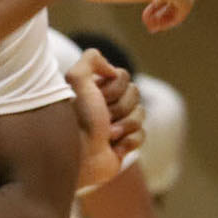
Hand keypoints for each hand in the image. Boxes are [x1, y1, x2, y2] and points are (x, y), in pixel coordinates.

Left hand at [67, 49, 142, 190]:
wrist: (76, 159)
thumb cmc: (76, 120)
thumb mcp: (77, 80)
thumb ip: (91, 59)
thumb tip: (113, 70)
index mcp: (93, 88)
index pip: (123, 76)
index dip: (114, 88)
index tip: (98, 98)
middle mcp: (104, 104)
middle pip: (135, 94)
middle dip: (120, 108)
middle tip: (103, 119)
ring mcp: (115, 124)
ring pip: (141, 114)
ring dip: (125, 126)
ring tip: (107, 136)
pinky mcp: (122, 144)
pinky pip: (141, 135)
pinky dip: (128, 142)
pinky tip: (112, 148)